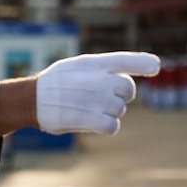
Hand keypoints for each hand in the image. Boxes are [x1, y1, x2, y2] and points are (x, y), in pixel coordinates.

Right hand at [35, 52, 160, 134]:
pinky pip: (112, 126)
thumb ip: (107, 67)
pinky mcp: (88, 119)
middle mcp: (96, 79)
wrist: (31, 98)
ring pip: (120, 109)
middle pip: (128, 89)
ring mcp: (93, 99)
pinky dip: (107, 126)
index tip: (155, 66)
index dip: (143, 63)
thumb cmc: (58, 82)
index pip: (124, 60)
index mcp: (93, 63)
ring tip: (89, 108)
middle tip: (101, 97)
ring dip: (109, 112)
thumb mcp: (79, 65)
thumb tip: (147, 67)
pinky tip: (95, 122)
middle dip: (119, 96)